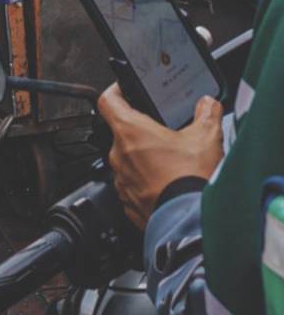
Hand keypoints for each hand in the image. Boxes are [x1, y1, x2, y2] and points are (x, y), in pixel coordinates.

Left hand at [98, 83, 224, 228]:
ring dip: (144, 159)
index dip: (115, 92)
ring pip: (127, 161)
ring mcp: (121, 180)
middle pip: (121, 133)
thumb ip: (207, 115)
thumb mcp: (207, 139)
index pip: (107, 101)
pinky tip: (167, 185)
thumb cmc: (193, 181)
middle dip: (141, 132)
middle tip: (162, 135)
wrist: (193, 224)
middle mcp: (119, 154)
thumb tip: (207, 104)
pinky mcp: (128, 202)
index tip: (125, 91)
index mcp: (130, 131)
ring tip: (169, 163)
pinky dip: (146, 183)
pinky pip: (132, 186)